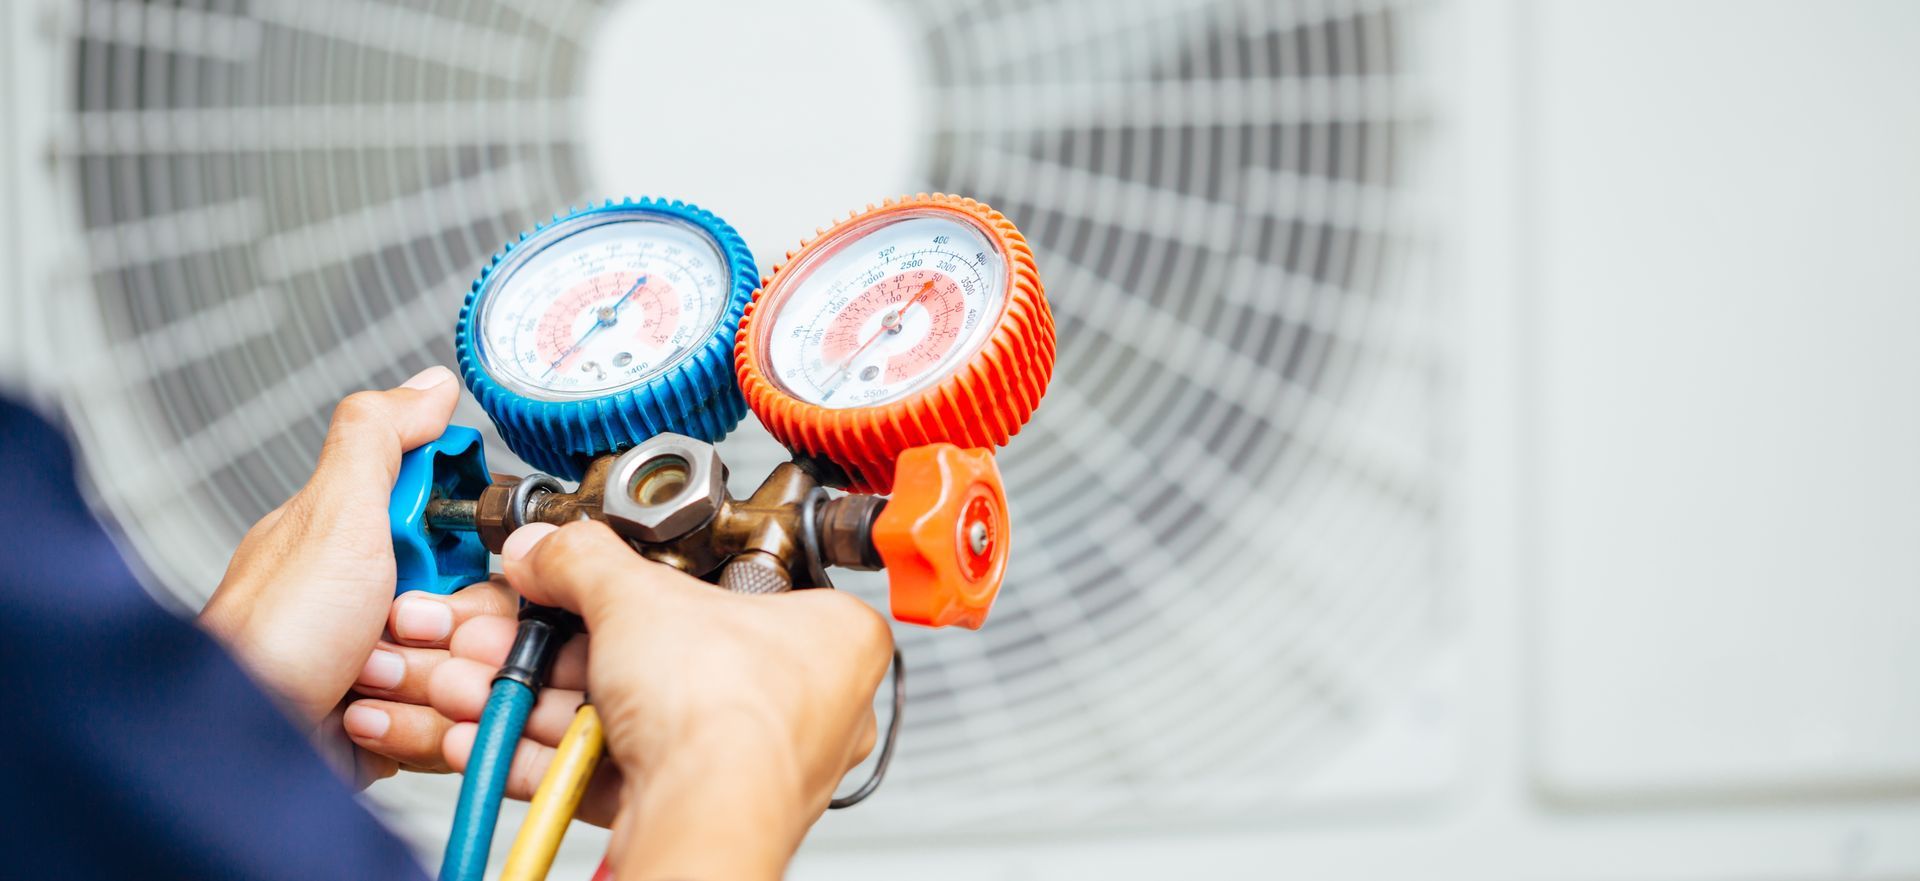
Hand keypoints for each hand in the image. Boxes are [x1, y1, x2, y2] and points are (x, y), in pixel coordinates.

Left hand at [197, 367, 515, 781]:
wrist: (240, 748)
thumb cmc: (269, 639)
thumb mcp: (333, 515)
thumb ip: (379, 440)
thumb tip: (429, 384)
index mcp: (359, 544)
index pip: (464, 541)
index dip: (463, 559)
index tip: (429, 569)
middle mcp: (372, 604)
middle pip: (478, 611)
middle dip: (445, 631)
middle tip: (389, 635)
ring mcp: (383, 667)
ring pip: (471, 672)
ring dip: (430, 683)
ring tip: (369, 685)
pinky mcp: (392, 727)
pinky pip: (451, 728)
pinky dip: (420, 730)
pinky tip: (372, 721)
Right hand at [399, 521, 893, 878]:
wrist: (703, 816)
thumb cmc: (727, 712)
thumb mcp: (639, 597)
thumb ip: (584, 562)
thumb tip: (550, 548)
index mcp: (834, 635)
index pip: (735, 587)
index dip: (653, 580)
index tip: (594, 576)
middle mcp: (806, 705)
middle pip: (665, 658)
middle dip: (566, 647)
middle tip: (520, 629)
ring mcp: (751, 763)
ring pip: (630, 718)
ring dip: (543, 699)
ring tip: (486, 677)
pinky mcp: (696, 809)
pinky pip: (613, 771)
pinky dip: (550, 754)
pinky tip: (498, 735)